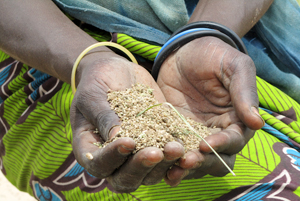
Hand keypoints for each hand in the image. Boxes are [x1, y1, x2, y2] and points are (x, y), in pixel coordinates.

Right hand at [70, 52, 184, 191]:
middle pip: (125, 177)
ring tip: (176, 148)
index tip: (128, 141)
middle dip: (141, 167)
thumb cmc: (96, 81)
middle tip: (156, 153)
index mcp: (90, 148)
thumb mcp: (93, 95)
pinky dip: (177, 156)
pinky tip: (186, 146)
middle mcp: (114, 158)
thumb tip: (115, 137)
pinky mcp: (156, 143)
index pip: (99, 163)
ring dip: (163, 165)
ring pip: (149, 173)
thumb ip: (102, 115)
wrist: (116, 72)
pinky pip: (166, 157)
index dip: (113, 157)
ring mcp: (136, 153)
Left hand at [156, 36, 264, 184]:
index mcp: (236, 120)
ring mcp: (193, 133)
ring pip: (194, 160)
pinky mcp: (173, 130)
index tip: (205, 144)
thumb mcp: (235, 66)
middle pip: (215, 159)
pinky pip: (172, 149)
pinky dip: (166, 159)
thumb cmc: (215, 55)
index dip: (222, 145)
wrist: (185, 50)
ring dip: (184, 167)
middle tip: (186, 161)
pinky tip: (155, 162)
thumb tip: (258, 123)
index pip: (234, 140)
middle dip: (202, 162)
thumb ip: (245, 92)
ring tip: (170, 170)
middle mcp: (216, 132)